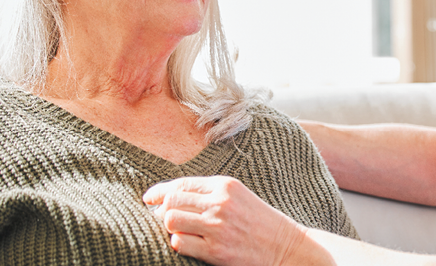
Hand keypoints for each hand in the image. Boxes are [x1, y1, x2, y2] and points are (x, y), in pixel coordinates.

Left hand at [143, 176, 329, 265]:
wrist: (286, 247)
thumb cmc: (259, 222)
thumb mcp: (238, 197)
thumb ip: (208, 193)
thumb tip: (168, 198)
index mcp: (226, 185)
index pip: (181, 183)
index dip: (159, 191)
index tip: (149, 199)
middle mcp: (220, 203)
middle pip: (171, 201)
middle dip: (162, 210)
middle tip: (163, 218)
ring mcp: (217, 227)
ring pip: (171, 221)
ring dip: (170, 227)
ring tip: (179, 231)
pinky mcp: (215, 250)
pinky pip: (179, 244)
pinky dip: (179, 244)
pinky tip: (190, 244)